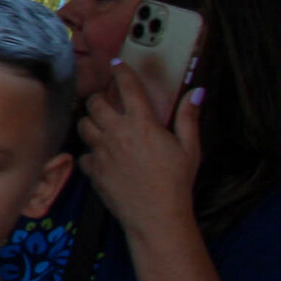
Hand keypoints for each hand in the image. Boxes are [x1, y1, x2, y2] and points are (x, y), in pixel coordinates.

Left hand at [78, 61, 202, 240]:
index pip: (127, 87)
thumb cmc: (177, 182)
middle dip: (99, 98)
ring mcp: (101, 151)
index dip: (121, 71)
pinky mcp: (92, 170)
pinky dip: (89, 152)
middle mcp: (117, 132)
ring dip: (90, 122)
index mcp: (142, 123)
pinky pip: (83, 154)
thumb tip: (197, 91)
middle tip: (107, 101)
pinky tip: (100, 156)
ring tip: (101, 125)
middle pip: (95, 102)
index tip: (117, 64)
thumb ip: (188, 118)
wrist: (157, 216)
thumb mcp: (190, 148)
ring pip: (83, 125)